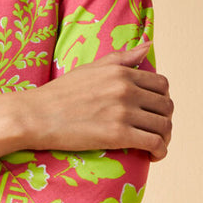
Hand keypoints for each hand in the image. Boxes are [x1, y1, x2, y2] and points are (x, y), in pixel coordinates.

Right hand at [19, 41, 173, 158]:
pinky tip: (154, 156)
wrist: (36, 115)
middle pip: (166, 106)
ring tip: (156, 145)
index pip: (161, 84)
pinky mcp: (118, 135)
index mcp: (121, 72)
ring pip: (163, 125)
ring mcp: (123, 112)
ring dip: (165, 138)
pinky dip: (160, 151)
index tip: (155, 112)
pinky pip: (153, 143)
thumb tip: (148, 45)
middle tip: (156, 131)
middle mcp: (126, 89)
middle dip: (165, 120)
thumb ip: (122, 58)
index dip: (163, 100)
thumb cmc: (60, 93)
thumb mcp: (91, 68)